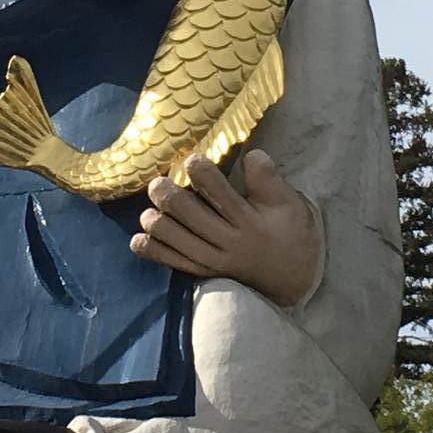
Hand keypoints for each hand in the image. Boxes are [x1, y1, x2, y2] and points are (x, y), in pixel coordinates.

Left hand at [131, 149, 321, 307]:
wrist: (293, 279)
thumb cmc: (291, 234)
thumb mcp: (290, 204)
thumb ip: (268, 179)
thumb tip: (252, 153)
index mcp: (250, 223)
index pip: (221, 194)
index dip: (202, 172)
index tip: (191, 159)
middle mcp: (229, 243)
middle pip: (190, 216)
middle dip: (168, 195)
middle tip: (158, 182)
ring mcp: (215, 262)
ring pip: (177, 241)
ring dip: (157, 222)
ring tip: (150, 208)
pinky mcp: (205, 274)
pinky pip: (175, 263)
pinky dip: (154, 251)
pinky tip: (139, 239)